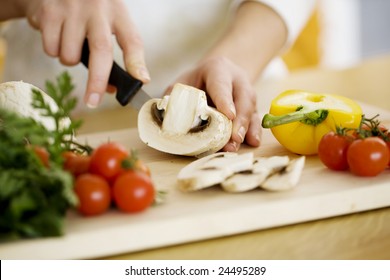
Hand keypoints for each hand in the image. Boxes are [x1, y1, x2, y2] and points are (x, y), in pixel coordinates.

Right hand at [17, 0, 149, 106]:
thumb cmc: (87, 11)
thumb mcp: (106, 22)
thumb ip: (111, 52)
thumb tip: (111, 89)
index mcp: (118, 12)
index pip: (132, 40)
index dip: (137, 63)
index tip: (142, 81)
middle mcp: (98, 9)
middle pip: (101, 51)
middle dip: (97, 81)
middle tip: (93, 101)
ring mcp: (73, 9)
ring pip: (71, 56)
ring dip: (70, 61)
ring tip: (71, 44)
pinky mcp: (50, 11)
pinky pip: (51, 49)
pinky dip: (53, 51)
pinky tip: (56, 34)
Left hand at [166, 56, 261, 151]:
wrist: (216, 73)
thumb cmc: (197, 80)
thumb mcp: (183, 82)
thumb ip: (175, 96)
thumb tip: (165, 116)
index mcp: (218, 69)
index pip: (222, 85)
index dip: (225, 100)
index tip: (228, 115)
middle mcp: (237, 80)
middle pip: (243, 98)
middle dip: (239, 120)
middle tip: (234, 138)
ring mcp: (247, 93)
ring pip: (251, 109)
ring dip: (246, 128)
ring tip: (238, 144)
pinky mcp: (252, 106)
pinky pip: (256, 118)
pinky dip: (255, 131)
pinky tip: (253, 142)